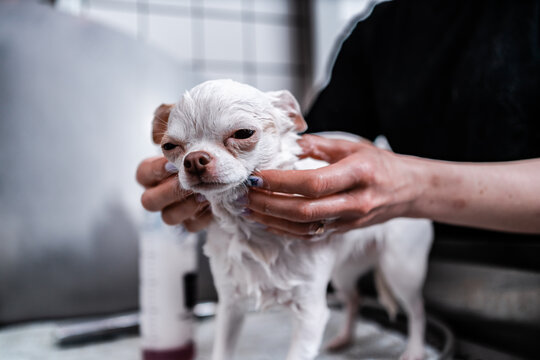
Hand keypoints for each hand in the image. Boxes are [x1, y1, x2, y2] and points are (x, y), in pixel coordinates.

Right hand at [136, 103, 212, 231]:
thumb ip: (171, 118)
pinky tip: (215, 204)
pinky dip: (203, 217)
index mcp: (155, 171)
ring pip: (169, 217)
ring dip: (187, 207)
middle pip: (149, 202)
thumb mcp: (191, 123)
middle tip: (189, 183)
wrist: (234, 160)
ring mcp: (177, 209)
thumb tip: (155, 134)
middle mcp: (161, 192)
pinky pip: (191, 226)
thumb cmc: (207, 140)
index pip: (142, 174)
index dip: (155, 171)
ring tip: (205, 194)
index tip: (173, 163)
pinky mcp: (193, 221)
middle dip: (170, 192)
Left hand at [244, 134, 419, 238]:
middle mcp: (354, 202)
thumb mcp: (354, 146)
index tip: (257, 176)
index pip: (313, 183)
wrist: (408, 191)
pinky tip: (267, 222)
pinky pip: (310, 235)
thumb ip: (319, 146)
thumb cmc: (381, 164)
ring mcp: (349, 221)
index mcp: (358, 174)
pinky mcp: (343, 231)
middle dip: (269, 204)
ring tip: (248, 210)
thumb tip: (288, 143)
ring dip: (272, 220)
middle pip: (304, 210)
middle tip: (245, 195)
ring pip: (304, 227)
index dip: (281, 182)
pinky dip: (285, 230)